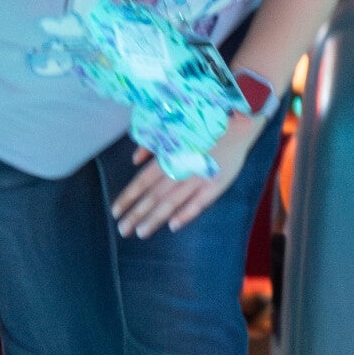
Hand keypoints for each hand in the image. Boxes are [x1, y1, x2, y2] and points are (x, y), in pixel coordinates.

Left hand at [110, 105, 263, 238]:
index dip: (128, 196)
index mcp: (169, 155)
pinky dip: (186, 214)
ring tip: (140, 233)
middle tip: (122, 230)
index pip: (143, 180)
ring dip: (155, 218)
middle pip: (154, 195)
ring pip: (173, 201)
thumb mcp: (174, 129)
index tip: (115, 211)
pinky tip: (173, 226)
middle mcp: (180, 168)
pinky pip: (200, 202)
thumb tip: (134, 159)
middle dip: (136, 213)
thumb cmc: (203, 126)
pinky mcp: (217, 184)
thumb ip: (152, 145)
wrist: (238, 121)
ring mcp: (199, 178)